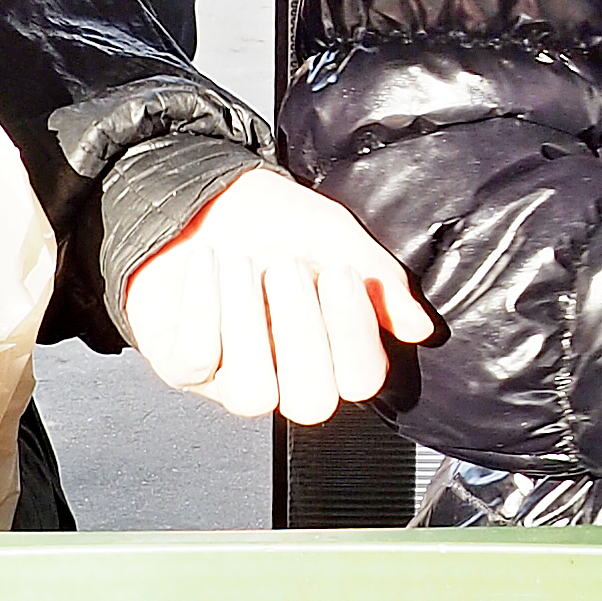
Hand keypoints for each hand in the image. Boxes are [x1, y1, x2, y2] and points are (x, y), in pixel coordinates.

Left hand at [121, 168, 435, 422]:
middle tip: (287, 269)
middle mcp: (285, 374)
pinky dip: (204, 304)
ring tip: (243, 264)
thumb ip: (379, 280)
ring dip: (248, 322)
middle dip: (301, 334)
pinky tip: (209, 264)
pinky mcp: (183, 367)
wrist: (201, 198)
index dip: (353, 331)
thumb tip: (418, 327)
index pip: (361, 379)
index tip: (340, 272)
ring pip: (252, 393)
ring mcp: (231, 378)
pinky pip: (197, 359)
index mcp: (330, 348)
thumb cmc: (270, 222)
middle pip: (310, 402)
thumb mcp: (332, 235)